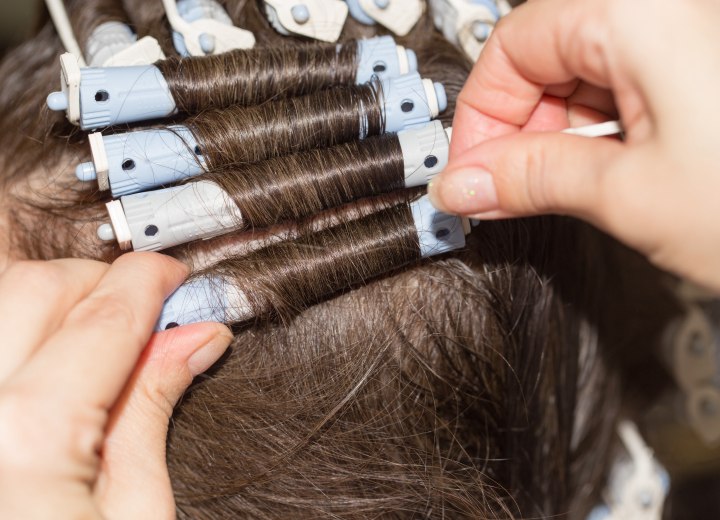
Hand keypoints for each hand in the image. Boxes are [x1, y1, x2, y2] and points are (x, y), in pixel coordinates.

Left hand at [0, 254, 232, 518]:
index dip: (150, 282)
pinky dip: (18, 325)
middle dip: (98, 279)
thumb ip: (152, 411)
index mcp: (25, 439)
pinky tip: (51, 352)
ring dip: (50, 297)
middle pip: (35, 287)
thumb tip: (193, 338)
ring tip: (96, 329)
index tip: (174, 276)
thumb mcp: (138, 515)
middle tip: (145, 307)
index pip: (104, 318)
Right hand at [429, 0, 719, 289]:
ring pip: (589, 73)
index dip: (480, 116)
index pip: (514, 44)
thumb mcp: (630, 195)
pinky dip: (608, 129)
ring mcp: (693, 30)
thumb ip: (532, 179)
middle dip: (523, 130)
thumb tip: (461, 184)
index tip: (470, 171)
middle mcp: (669, 5)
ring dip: (566, 135)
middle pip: (550, 55)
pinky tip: (615, 171)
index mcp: (643, 10)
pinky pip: (632, 81)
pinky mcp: (706, 64)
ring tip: (574, 188)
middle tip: (509, 190)